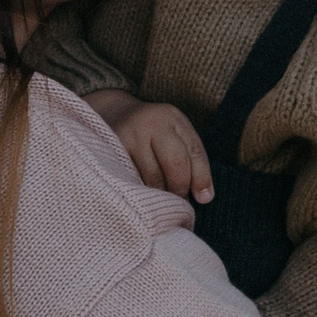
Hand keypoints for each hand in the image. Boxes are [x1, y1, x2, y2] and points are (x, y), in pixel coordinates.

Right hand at [91, 91, 213, 202]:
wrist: (113, 115)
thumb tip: (205, 197)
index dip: (202, 178)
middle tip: (179, 202)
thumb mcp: (175, 134)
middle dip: (180, 188)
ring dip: (160, 194)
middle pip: (175, 163)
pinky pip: (131, 179)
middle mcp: (152, 123)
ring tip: (162, 202)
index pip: (194, 151)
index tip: (204, 199)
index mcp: (173, 118)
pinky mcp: (111, 151)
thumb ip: (193, 159)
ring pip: (152, 176)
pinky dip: (140, 191)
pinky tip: (143, 197)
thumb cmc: (153, 131)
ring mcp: (129, 135)